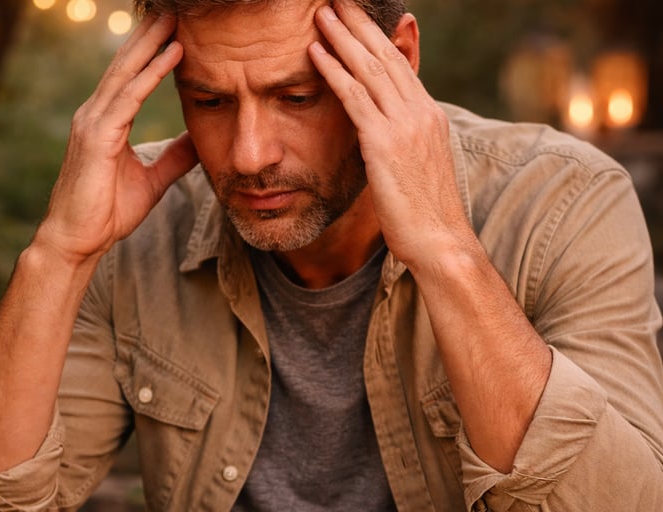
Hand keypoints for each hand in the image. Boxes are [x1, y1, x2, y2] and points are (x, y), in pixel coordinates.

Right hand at [36, 14, 198, 264]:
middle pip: (127, 65)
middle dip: (151, 35)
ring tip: (175, 20)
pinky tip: (171, 56)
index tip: (175, 31)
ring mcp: (93, 122)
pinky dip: (151, 75)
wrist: (78, 240)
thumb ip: (174, 158)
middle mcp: (96, 114)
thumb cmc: (107, 213)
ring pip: (127, 73)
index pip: (131, 78)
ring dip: (153, 44)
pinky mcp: (97, 137)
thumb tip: (198, 141)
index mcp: (107, 122)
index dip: (152, 52)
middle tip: (172, 10)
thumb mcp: (152, 181)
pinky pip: (129, 99)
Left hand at [309, 1, 477, 273]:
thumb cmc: (426, 217)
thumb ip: (402, 146)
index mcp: (429, 117)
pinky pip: (355, 98)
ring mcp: (405, 126)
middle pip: (384, 57)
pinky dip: (334, 71)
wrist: (441, 242)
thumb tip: (384, 139)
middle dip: (358, 25)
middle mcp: (421, 113)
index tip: (356, 21)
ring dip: (342, 37)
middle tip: (336, 2)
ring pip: (368, 69)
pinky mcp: (385, 144)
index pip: (399, 67)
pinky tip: (315, 53)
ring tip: (321, 14)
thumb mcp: (417, 172)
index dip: (376, 40)